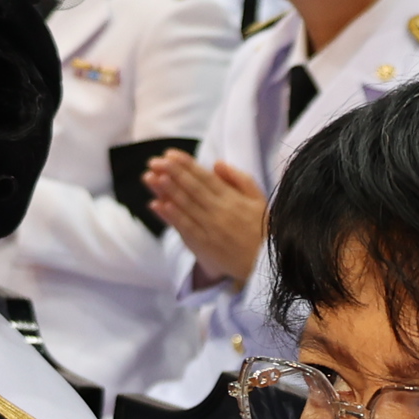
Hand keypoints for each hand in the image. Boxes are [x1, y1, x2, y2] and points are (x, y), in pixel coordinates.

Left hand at [148, 151, 269, 287]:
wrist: (268, 264)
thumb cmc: (264, 230)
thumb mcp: (259, 199)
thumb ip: (240, 179)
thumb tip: (217, 164)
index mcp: (233, 198)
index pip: (205, 177)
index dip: (186, 165)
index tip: (170, 154)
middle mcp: (220, 211)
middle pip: (192, 188)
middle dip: (172, 173)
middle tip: (155, 161)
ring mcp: (211, 229)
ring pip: (186, 205)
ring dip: (166, 190)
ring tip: (150, 177)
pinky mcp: (205, 246)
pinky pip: (186, 227)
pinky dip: (171, 216)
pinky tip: (159, 204)